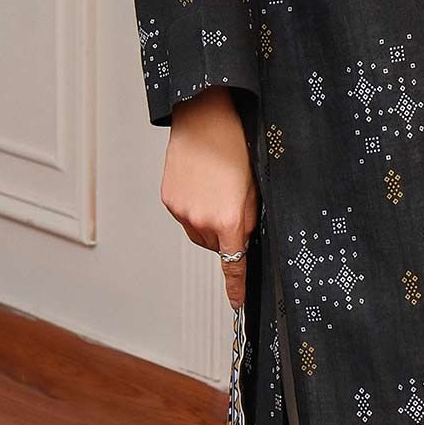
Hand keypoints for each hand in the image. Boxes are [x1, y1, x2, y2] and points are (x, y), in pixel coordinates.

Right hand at [161, 88, 257, 310]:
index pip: (234, 264)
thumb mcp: (255, 188)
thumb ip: (249, 220)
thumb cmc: (236, 148)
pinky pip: (184, 216)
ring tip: (215, 189)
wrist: (205, 120)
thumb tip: (243, 241)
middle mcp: (203, 221)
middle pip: (215, 245)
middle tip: (233, 202)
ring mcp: (182, 212)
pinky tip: (201, 184)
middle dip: (225, 233)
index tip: (237, 304)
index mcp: (230, 220)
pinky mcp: (168, 200)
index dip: (236, 287)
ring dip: (208, 222)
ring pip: (198, 232)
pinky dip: (193, 208)